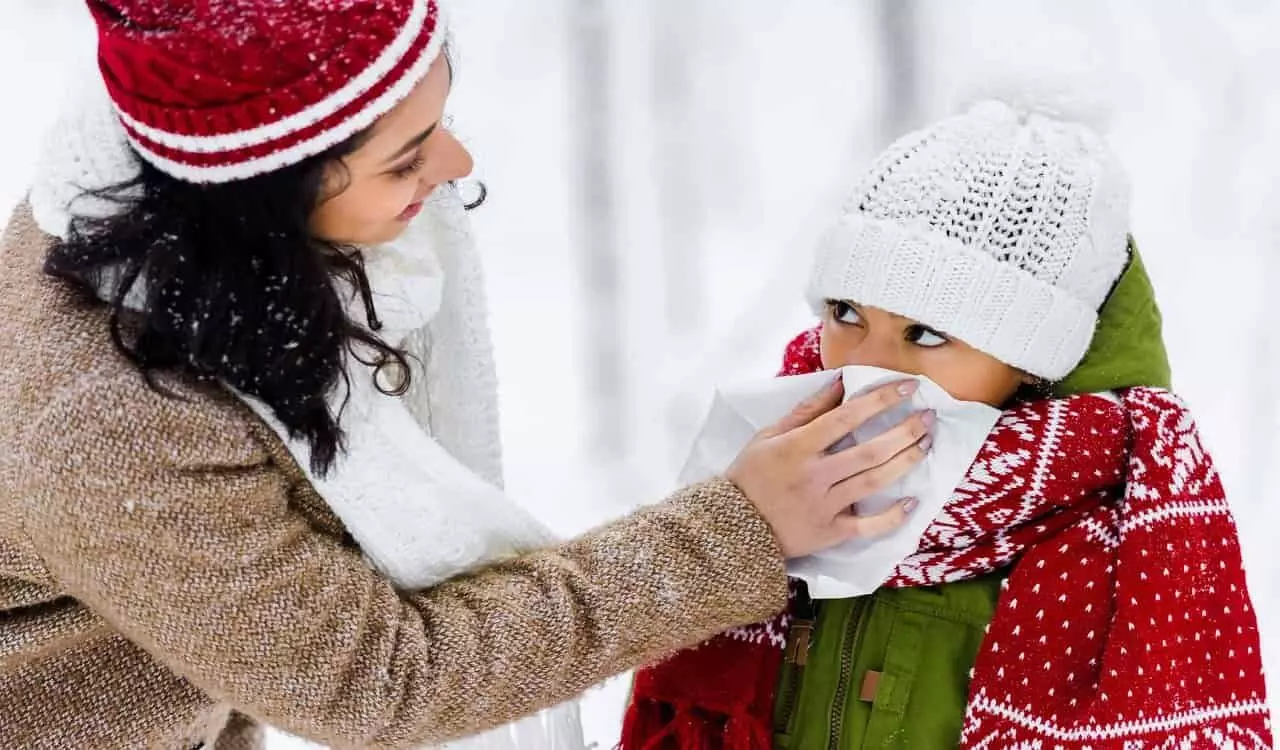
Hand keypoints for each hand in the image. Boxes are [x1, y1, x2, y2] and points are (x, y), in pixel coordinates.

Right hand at [725, 377, 931, 557]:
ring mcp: (824, 506)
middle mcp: (815, 475)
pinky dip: (893, 516)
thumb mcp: (768, 436)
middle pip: (870, 451)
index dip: (880, 400)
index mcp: (798, 447)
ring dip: (906, 461)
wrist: (732, 527)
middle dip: (905, 431)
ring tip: (926, 444)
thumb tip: (840, 384)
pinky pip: (868, 526)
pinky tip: (912, 501)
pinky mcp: (830, 533)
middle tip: (928, 417)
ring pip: (875, 482)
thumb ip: (805, 411)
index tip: (907, 387)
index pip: (847, 417)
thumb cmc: (750, 475)